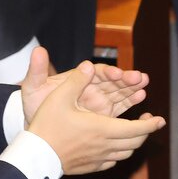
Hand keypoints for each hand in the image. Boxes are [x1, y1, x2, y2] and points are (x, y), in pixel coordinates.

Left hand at [21, 47, 149, 121]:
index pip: (96, 72)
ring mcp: (99, 101)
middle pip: (113, 81)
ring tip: (144, 84)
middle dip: (126, 79)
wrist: (38, 128)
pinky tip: (141, 97)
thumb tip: (38, 50)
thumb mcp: (33, 87)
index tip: (115, 74)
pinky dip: (130, 101)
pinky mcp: (104, 115)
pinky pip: (120, 107)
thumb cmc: (34, 104)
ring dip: (132, 87)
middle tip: (139, 78)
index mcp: (78, 78)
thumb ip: (37, 70)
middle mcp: (92, 87)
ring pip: (119, 91)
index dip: (108, 72)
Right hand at [26, 63, 165, 173]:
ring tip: (134, 132)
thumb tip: (89, 65)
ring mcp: (98, 159)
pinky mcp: (90, 167)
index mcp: (103, 128)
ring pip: (125, 153)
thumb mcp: (59, 98)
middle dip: (145, 132)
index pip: (136, 129)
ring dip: (133, 142)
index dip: (151, 124)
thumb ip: (76, 80)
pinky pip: (112, 162)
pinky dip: (119, 154)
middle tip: (150, 122)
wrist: (34, 157)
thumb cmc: (47, 126)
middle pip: (135, 142)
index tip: (160, 120)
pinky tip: (114, 148)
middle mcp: (105, 146)